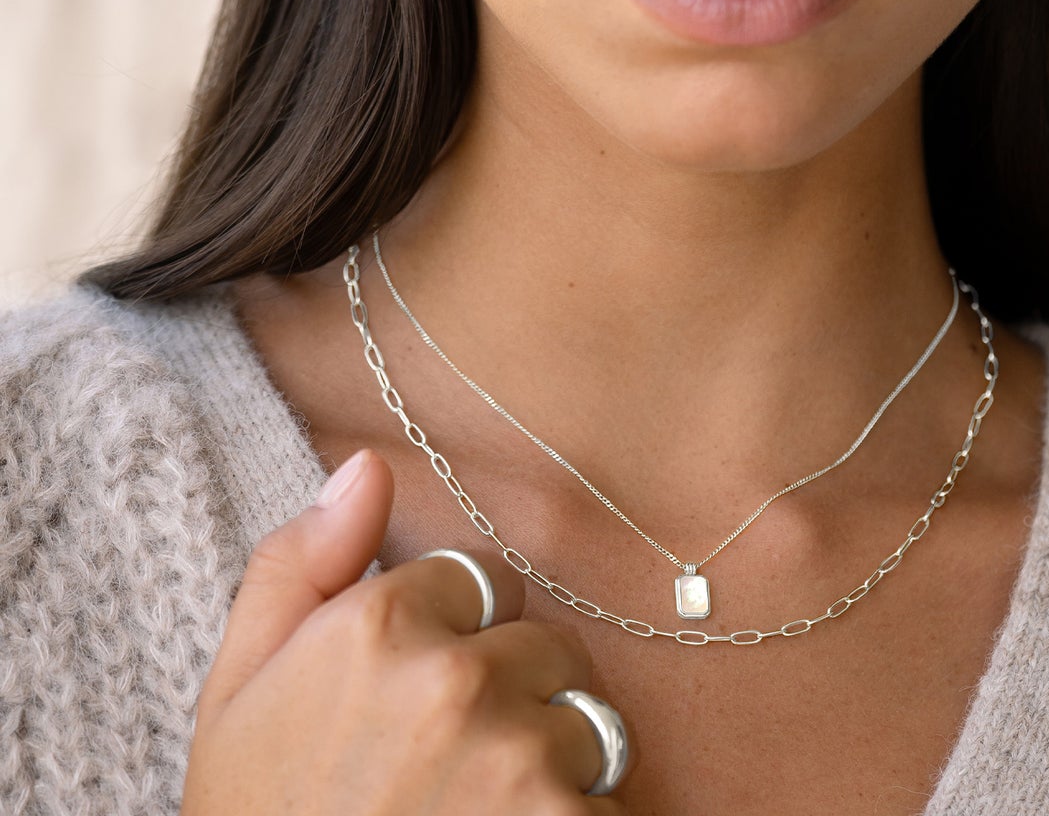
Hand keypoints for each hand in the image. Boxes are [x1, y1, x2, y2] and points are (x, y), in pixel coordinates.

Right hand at [181, 449, 633, 813]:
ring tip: (479, 815)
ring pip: (586, 719)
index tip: (414, 701)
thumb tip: (367, 468)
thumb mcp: (236, 697)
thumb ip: (299, 565)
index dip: (452, 640)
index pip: (479, 580)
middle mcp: (455, 679)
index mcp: (377, 627)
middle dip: (512, 696)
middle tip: (447, 770)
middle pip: (541, 645)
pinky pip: (612, 800)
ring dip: (552, 765)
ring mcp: (519, 757)